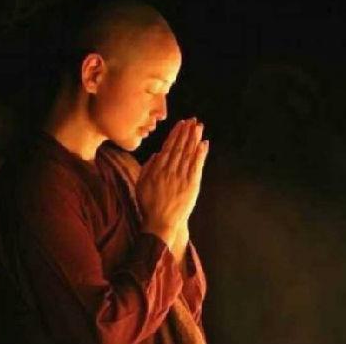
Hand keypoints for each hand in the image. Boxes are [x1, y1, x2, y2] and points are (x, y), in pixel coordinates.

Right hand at [136, 118, 208, 246]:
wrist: (160, 223)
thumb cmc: (149, 205)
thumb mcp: (141, 184)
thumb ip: (148, 167)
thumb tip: (157, 154)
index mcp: (157, 169)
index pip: (169, 147)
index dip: (176, 134)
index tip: (181, 123)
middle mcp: (170, 171)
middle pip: (180, 147)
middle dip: (187, 132)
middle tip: (192, 120)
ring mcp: (182, 178)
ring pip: (189, 154)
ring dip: (194, 139)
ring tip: (199, 127)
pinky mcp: (191, 185)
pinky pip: (197, 166)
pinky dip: (201, 154)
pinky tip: (204, 144)